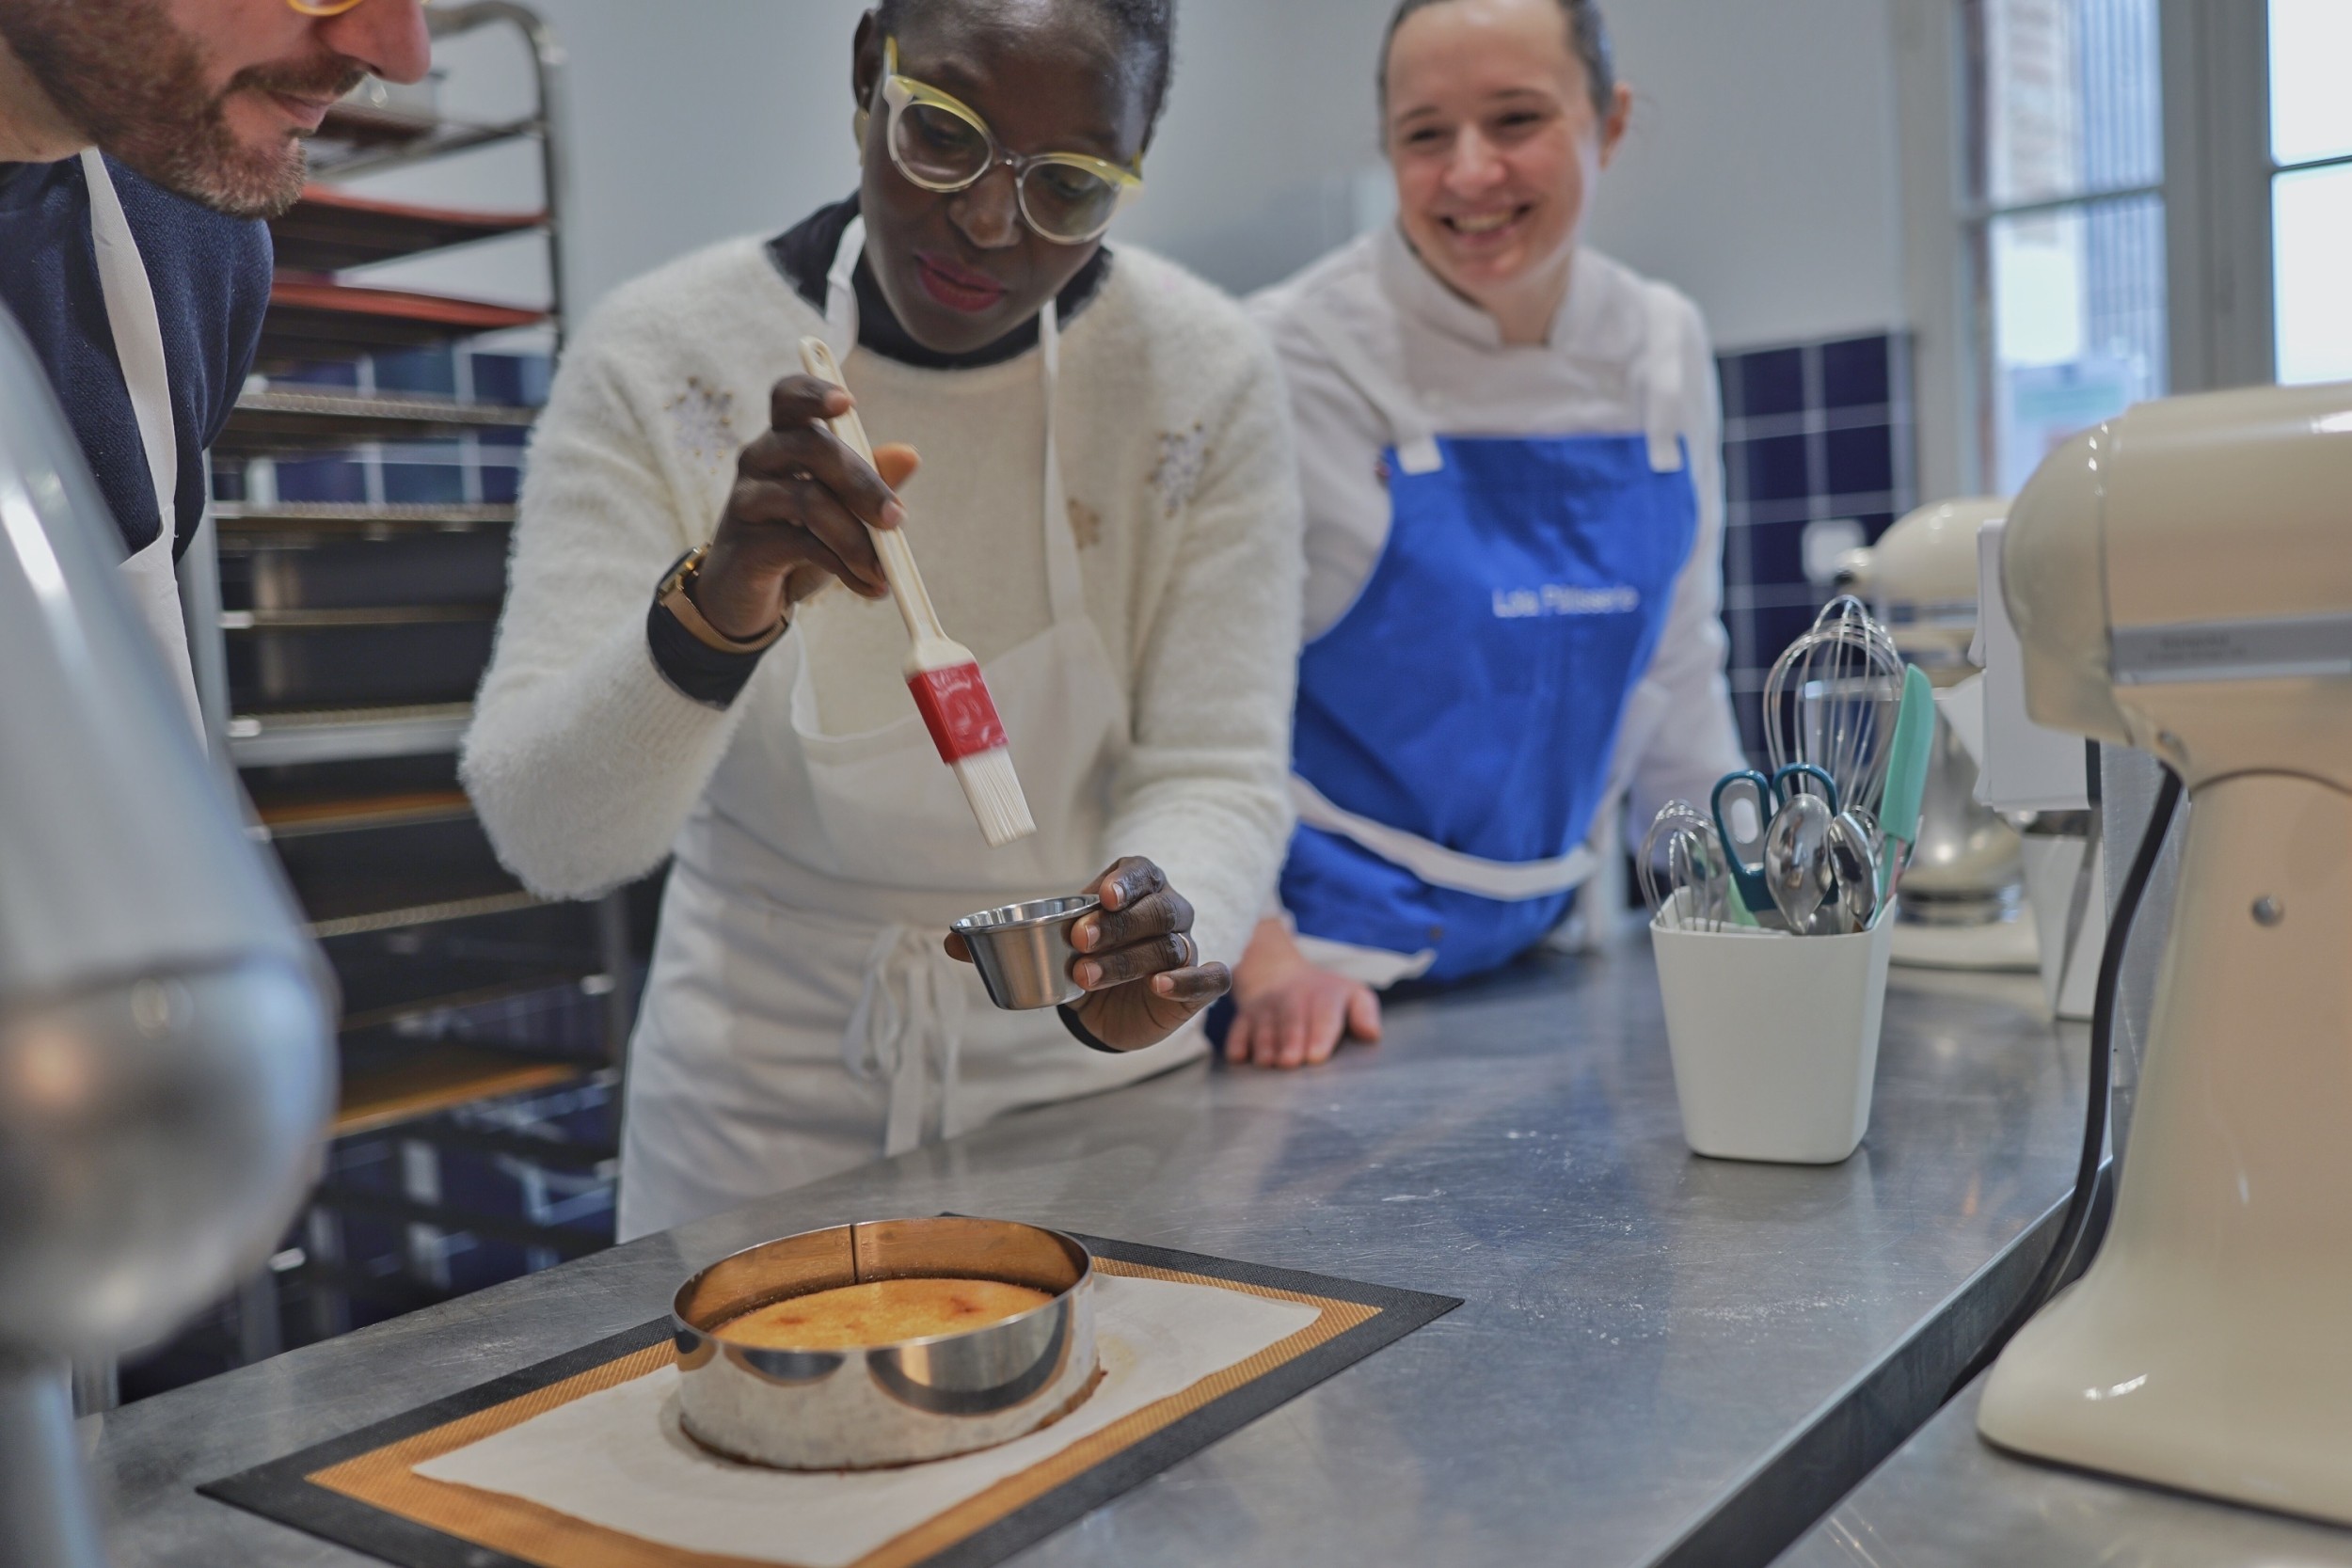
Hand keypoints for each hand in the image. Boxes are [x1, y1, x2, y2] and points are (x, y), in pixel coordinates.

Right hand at [692, 375, 921, 639]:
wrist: (750, 596)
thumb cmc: (799, 540)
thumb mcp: (842, 510)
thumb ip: (872, 481)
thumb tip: (909, 454)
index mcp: (784, 439)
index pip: (788, 398)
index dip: (814, 393)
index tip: (848, 403)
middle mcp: (759, 459)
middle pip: (811, 446)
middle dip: (862, 483)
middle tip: (896, 519)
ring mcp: (746, 499)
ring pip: (808, 500)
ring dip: (856, 538)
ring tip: (882, 570)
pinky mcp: (745, 543)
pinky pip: (801, 545)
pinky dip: (844, 567)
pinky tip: (868, 586)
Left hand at [945, 857, 1229, 1051]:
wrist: (1109, 1006)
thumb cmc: (1082, 957)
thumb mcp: (1045, 944)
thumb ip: (1000, 939)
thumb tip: (949, 939)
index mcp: (1135, 887)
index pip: (1142, 871)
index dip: (1126, 881)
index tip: (1101, 896)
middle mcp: (1167, 911)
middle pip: (1156, 910)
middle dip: (1117, 926)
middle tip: (1077, 942)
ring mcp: (1185, 946)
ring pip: (1169, 947)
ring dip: (1128, 961)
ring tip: (1086, 977)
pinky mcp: (1198, 983)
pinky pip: (1209, 977)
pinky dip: (1189, 979)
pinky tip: (1161, 985)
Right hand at [1224, 916, 1380, 1069]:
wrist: (1276, 974)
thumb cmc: (1324, 997)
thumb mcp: (1352, 995)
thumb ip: (1365, 1013)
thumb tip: (1371, 1034)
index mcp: (1324, 995)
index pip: (1323, 1014)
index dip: (1319, 1034)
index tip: (1316, 1056)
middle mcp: (1292, 999)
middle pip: (1290, 1021)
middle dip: (1289, 1042)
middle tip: (1290, 1062)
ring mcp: (1265, 1008)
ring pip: (1263, 1027)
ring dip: (1264, 1045)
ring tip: (1267, 1063)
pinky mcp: (1243, 1018)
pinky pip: (1237, 1030)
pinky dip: (1236, 1043)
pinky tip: (1239, 1058)